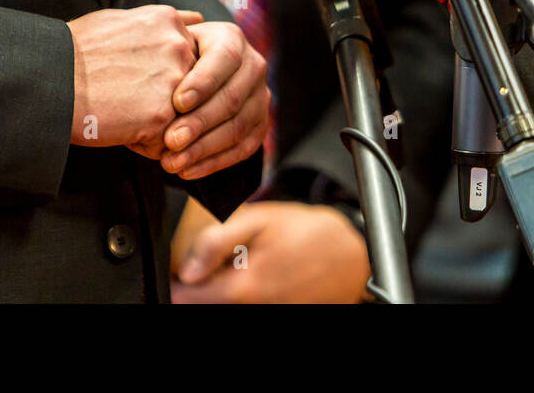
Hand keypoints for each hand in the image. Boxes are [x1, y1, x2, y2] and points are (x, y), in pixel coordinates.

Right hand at [67, 4, 198, 156]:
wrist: (48, 80)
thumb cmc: (76, 51)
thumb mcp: (122, 19)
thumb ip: (165, 24)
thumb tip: (198, 17)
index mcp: (169, 22)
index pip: (189, 57)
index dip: (162, 75)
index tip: (134, 77)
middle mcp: (178, 46)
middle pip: (190, 86)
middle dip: (165, 98)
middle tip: (125, 95)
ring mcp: (174, 80)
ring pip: (181, 115)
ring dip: (156, 121)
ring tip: (122, 111)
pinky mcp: (163, 115)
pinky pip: (166, 140)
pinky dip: (145, 142)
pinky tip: (119, 127)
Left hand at [159, 21, 268, 178]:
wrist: (189, 71)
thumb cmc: (171, 56)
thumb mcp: (168, 44)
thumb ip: (166, 51)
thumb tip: (154, 71)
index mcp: (231, 39)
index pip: (224, 58)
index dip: (203, 82)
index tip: (177, 103)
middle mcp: (253, 65)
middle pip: (232, 98)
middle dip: (200, 123)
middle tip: (171, 140)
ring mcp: (260, 97)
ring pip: (238, 127)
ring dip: (203, 149)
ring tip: (171, 162)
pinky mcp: (260, 124)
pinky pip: (243, 149)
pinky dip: (214, 163)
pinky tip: (186, 171)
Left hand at [171, 202, 369, 302]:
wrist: (352, 254)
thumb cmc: (309, 233)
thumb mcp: (261, 220)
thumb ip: (218, 241)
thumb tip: (187, 268)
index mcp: (242, 287)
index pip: (187, 297)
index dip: (182, 279)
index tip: (187, 264)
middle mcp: (252, 308)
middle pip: (207, 301)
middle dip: (205, 280)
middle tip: (219, 257)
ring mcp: (267, 312)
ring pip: (228, 303)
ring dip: (228, 284)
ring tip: (246, 261)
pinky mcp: (280, 312)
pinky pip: (251, 304)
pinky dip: (250, 290)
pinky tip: (262, 271)